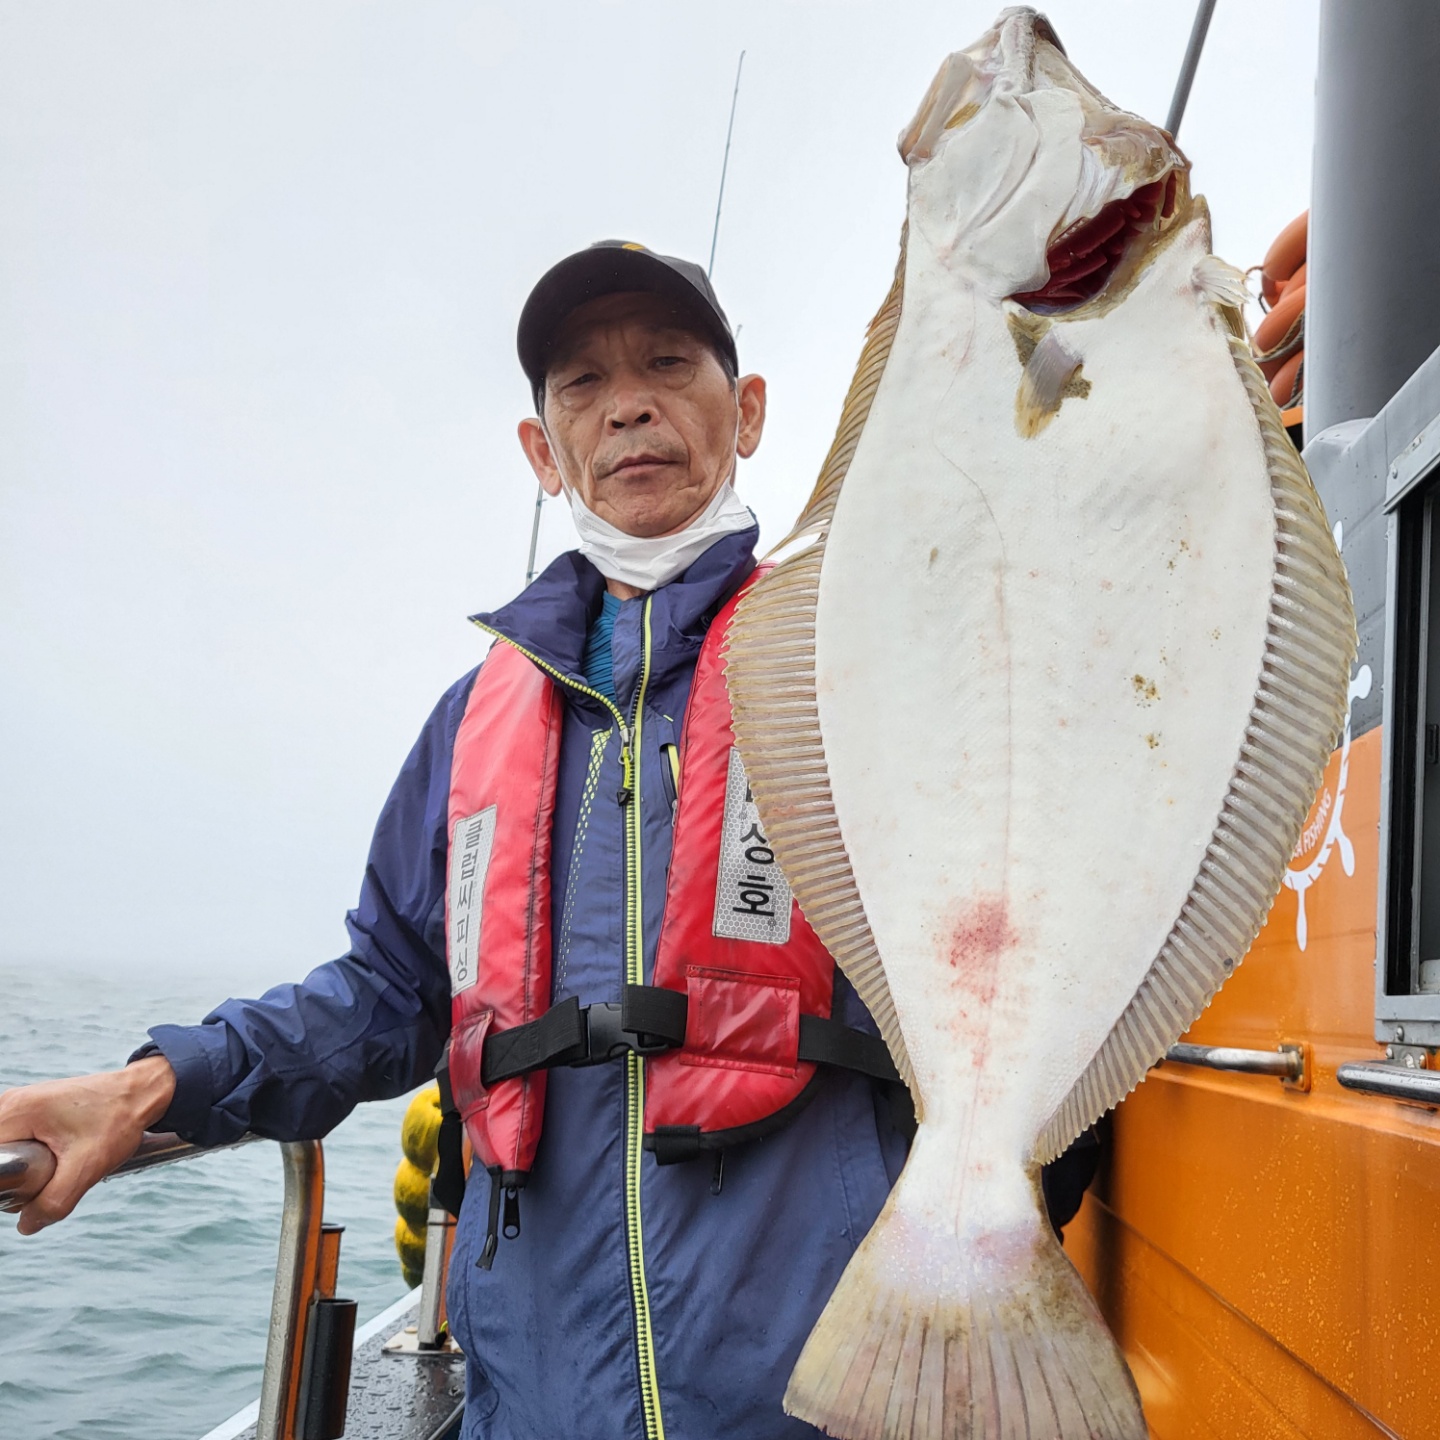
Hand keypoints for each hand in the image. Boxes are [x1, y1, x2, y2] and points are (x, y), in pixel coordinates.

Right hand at [0, 1058, 176, 1233]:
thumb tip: (25, 1225)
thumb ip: (53, 1201)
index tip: (40, 1180)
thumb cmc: (118, 1121)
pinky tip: (61, 1154)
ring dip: (28, 1169)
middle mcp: (11, 1103)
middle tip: (57, 1170)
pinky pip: (19, 1145)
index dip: (8, 1183)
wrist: (141, 1093)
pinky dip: (34, 1158)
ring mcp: (20, 1105)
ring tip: (63, 1159)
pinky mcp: (32, 1112)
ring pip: (8, 1155)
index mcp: (16, 1111)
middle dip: (19, 1177)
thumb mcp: (88, 1167)